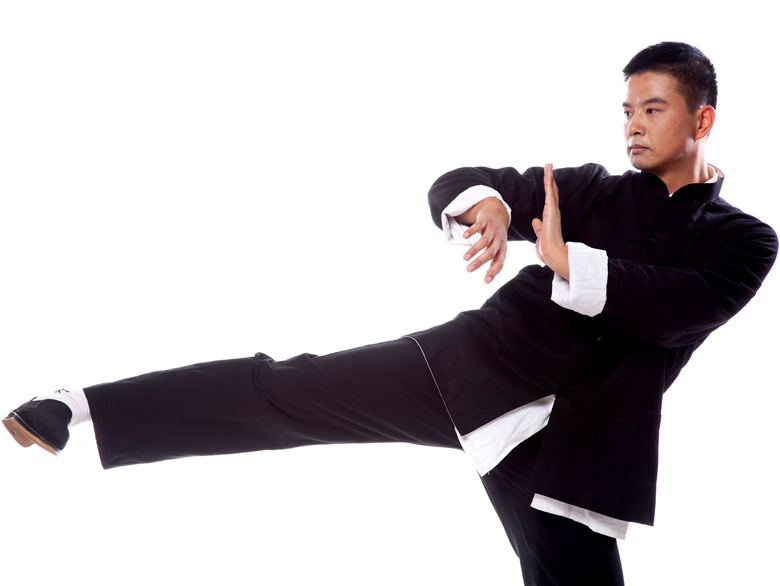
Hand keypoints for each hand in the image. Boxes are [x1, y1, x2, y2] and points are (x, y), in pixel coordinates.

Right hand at [457, 197, 509, 283]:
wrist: (498, 212)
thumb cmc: (496, 235)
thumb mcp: (498, 248)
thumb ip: (494, 261)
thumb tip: (488, 278)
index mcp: (502, 249)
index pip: (500, 262)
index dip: (493, 271)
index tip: (485, 281)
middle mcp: (499, 240)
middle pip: (491, 252)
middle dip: (480, 262)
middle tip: (468, 270)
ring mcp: (492, 229)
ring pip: (484, 241)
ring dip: (474, 250)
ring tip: (464, 258)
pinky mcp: (485, 220)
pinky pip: (479, 226)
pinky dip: (472, 231)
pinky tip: (465, 236)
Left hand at [531, 163, 569, 279]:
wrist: (551, 253)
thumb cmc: (546, 249)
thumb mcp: (540, 236)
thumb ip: (539, 228)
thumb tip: (535, 222)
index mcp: (550, 218)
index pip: (550, 200)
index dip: (549, 189)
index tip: (548, 179)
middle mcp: (553, 212)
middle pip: (552, 191)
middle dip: (550, 179)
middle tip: (549, 166)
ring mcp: (553, 210)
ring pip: (551, 189)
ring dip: (549, 177)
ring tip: (548, 165)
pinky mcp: (551, 210)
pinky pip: (550, 193)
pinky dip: (549, 182)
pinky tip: (548, 173)